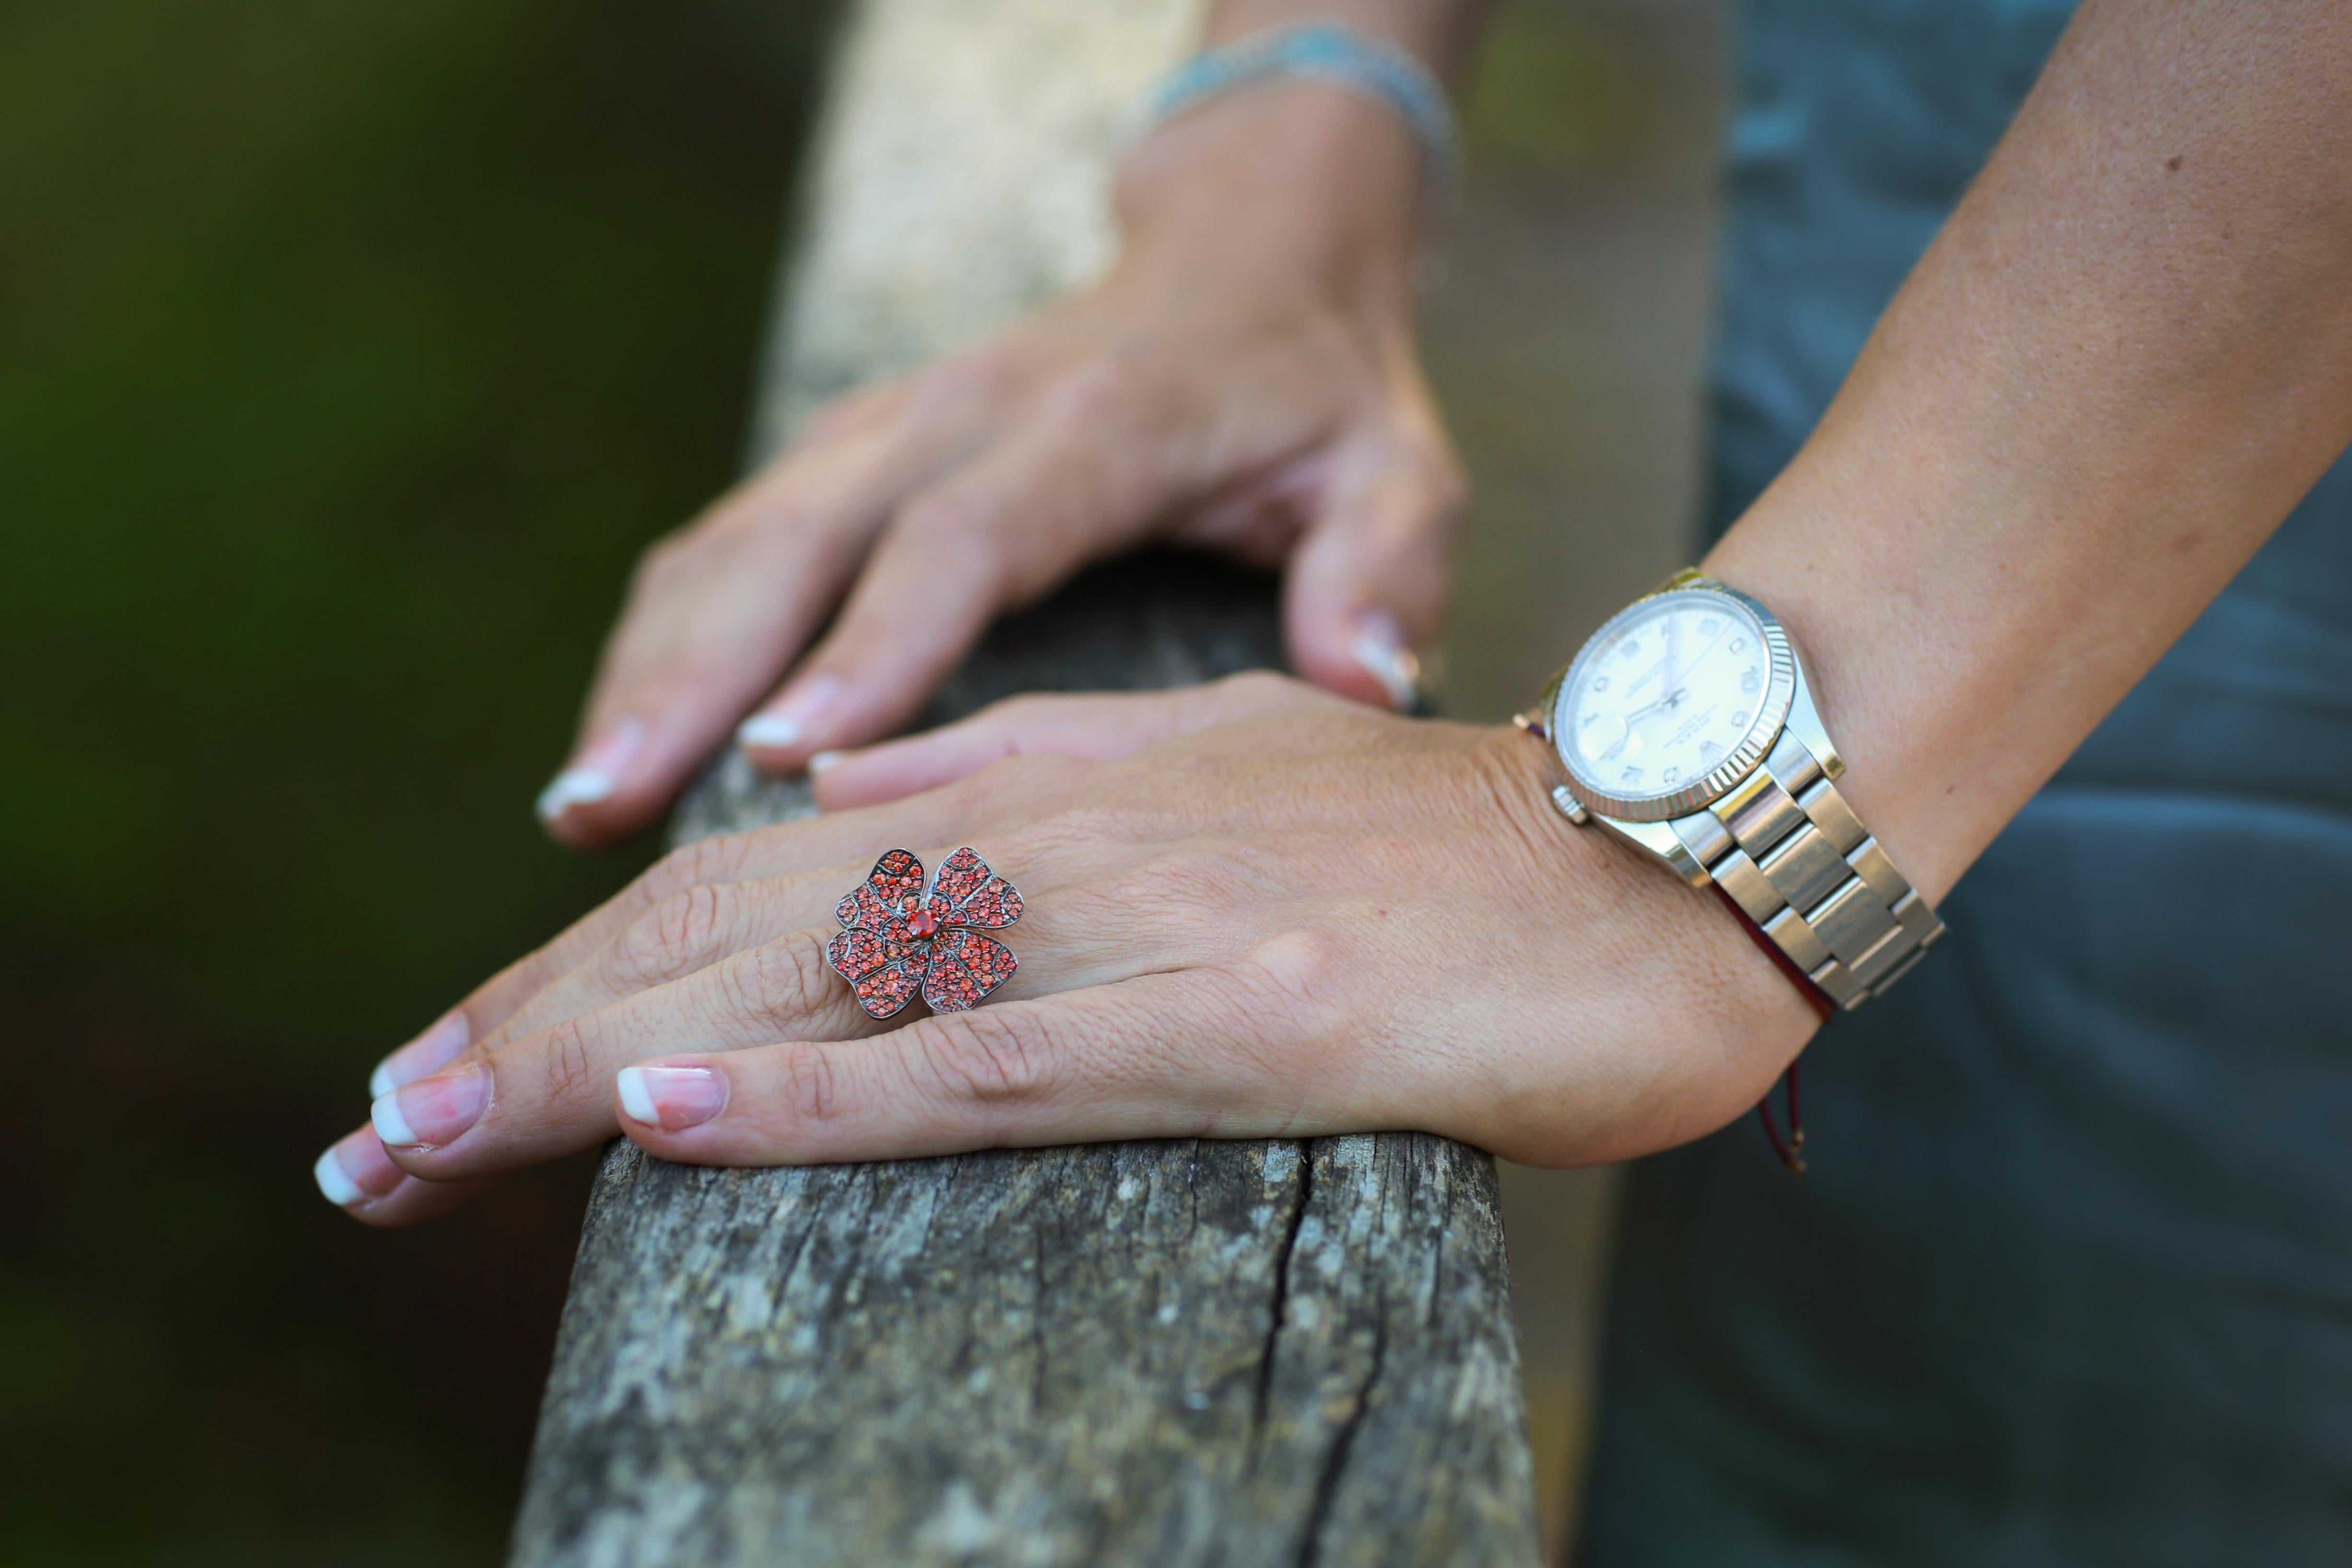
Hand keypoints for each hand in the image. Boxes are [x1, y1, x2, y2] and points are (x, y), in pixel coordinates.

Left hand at [320, 674, 1818, 1223]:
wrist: (1672, 859)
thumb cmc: (1459, 843)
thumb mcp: (1225, 755)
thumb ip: (1037, 758)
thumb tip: (847, 782)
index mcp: (1069, 784)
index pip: (772, 875)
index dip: (595, 960)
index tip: (460, 1053)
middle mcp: (1081, 840)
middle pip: (750, 932)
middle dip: (540, 1033)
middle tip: (369, 1135)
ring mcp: (1157, 929)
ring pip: (832, 995)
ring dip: (610, 1068)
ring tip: (431, 1138)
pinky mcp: (1244, 1029)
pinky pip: (993, 1066)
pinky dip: (824, 1092)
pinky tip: (677, 1114)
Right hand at [535, 86, 1463, 847]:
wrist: (1250, 252)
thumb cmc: (1319, 387)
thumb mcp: (1396, 466)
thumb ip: (1387, 567)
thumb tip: (1368, 680)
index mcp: (1092, 428)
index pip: (962, 539)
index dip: (871, 643)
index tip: (784, 755)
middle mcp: (966, 414)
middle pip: (798, 533)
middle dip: (692, 669)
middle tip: (603, 802)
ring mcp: (894, 425)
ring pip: (738, 535)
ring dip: (651, 661)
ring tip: (579, 803)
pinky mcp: (858, 450)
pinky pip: (735, 537)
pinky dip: (669, 633)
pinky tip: (622, 739)